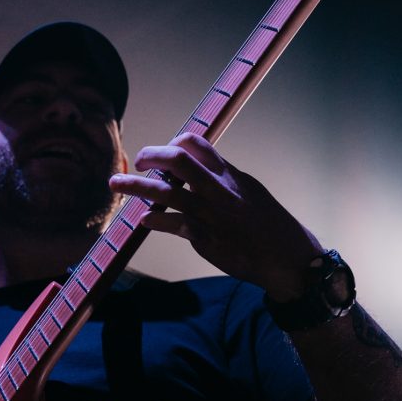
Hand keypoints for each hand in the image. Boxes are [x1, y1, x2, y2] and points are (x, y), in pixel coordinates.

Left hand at [109, 132, 321, 298]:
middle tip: (136, 161)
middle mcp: (218, 189)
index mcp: (229, 174)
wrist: (286, 257)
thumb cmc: (269, 223)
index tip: (162, 152)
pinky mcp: (203, 238)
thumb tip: (198, 168)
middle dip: (149, 156)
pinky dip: (154, 221)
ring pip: (165, 193)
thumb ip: (223, 178)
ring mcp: (209, 214)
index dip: (173, 143)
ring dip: (135, 187)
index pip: (196, 143)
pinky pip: (171, 225)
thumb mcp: (250, 190)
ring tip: (115, 184)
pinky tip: (143, 221)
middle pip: (176, 161)